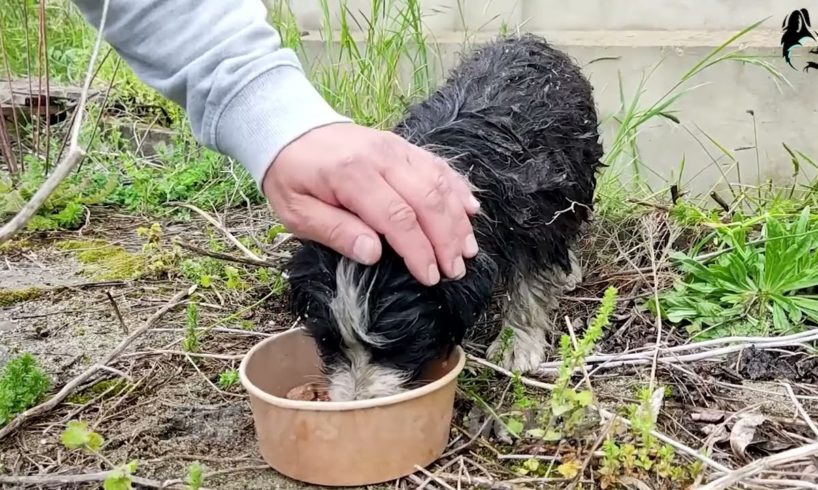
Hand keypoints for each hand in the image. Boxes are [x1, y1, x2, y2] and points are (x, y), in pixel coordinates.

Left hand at [263, 122, 479, 285]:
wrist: (290, 131)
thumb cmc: (292, 177)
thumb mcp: (297, 212)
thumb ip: (335, 231)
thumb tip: (373, 254)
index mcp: (352, 175)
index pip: (397, 218)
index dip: (418, 251)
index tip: (430, 277)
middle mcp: (381, 157)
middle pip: (427, 200)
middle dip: (446, 239)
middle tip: (455, 270)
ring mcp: (396, 148)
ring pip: (439, 183)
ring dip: (457, 219)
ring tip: (468, 249)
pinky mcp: (403, 145)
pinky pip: (438, 166)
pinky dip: (457, 188)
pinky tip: (470, 210)